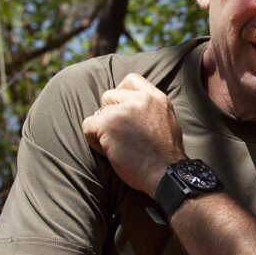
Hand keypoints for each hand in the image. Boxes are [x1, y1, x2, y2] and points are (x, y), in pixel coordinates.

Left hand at [82, 74, 184, 195]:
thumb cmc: (165, 157)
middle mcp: (140, 100)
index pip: (130, 80)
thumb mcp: (167, 122)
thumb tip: (132, 105)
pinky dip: (93, 140)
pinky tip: (108, 151)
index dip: (121, 93)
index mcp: (157, 98)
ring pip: (99, 112)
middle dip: (110, 114)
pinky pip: (88, 125)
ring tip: (117, 145)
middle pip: (109, 96)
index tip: (122, 110)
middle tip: (121, 135)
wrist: (167, 175)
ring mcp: (123, 111)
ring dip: (103, 128)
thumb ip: (151, 109)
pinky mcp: (108, 124)